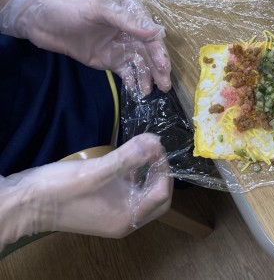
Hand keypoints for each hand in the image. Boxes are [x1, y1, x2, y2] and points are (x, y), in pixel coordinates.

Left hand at [0, 0, 170, 94]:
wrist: (36, 17)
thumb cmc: (68, 5)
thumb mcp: (98, 9)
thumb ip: (128, 21)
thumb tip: (156, 32)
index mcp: (131, 11)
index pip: (150, 33)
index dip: (158, 51)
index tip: (163, 67)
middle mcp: (129, 29)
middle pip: (148, 51)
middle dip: (157, 68)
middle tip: (164, 85)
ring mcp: (119, 45)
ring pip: (139, 63)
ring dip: (147, 76)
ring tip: (150, 92)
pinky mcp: (108, 59)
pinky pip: (125, 71)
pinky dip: (133, 80)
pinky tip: (137, 90)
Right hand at [0, 133, 171, 246]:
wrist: (23, 203)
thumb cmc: (59, 190)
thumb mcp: (96, 171)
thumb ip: (127, 158)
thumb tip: (154, 141)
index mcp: (127, 217)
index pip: (162, 195)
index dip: (163, 169)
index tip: (156, 146)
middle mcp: (124, 219)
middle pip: (157, 196)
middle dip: (159, 172)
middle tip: (154, 149)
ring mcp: (113, 212)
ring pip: (143, 191)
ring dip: (147, 171)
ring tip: (143, 148)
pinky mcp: (103, 204)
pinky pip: (127, 189)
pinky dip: (132, 173)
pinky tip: (127, 156)